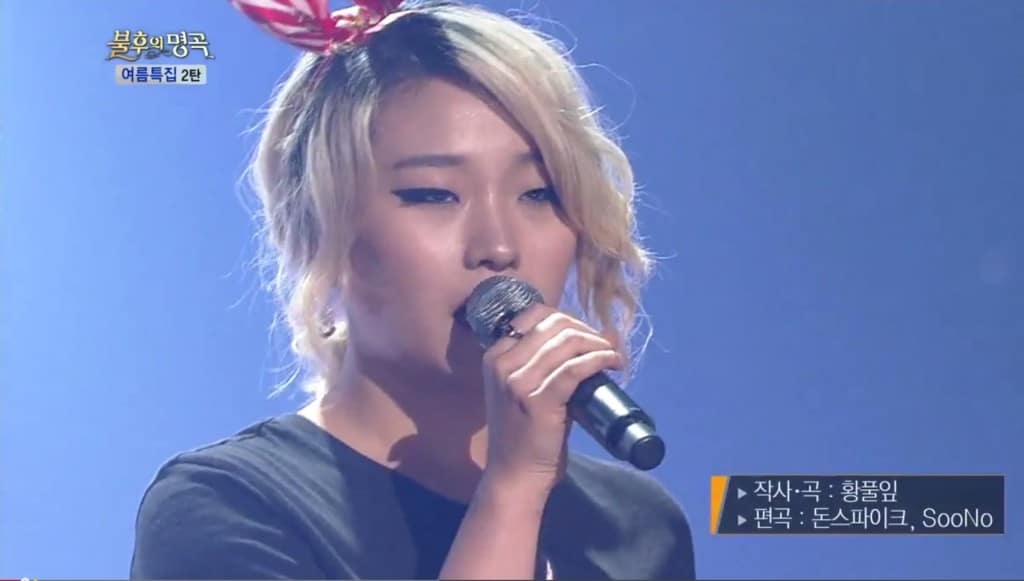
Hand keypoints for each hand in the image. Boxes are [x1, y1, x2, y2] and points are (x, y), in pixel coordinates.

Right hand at [478, 303, 625, 498]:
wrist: (514, 476)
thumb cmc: (522, 436)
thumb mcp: (519, 391)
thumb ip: (538, 365)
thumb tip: (582, 340)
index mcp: (495, 357)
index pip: (534, 315)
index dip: (567, 319)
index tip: (587, 335)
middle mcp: (502, 364)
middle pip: (553, 324)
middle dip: (585, 329)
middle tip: (604, 346)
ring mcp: (518, 381)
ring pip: (568, 342)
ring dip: (598, 344)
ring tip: (612, 355)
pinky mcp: (539, 400)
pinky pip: (576, 367)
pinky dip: (600, 359)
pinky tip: (613, 363)